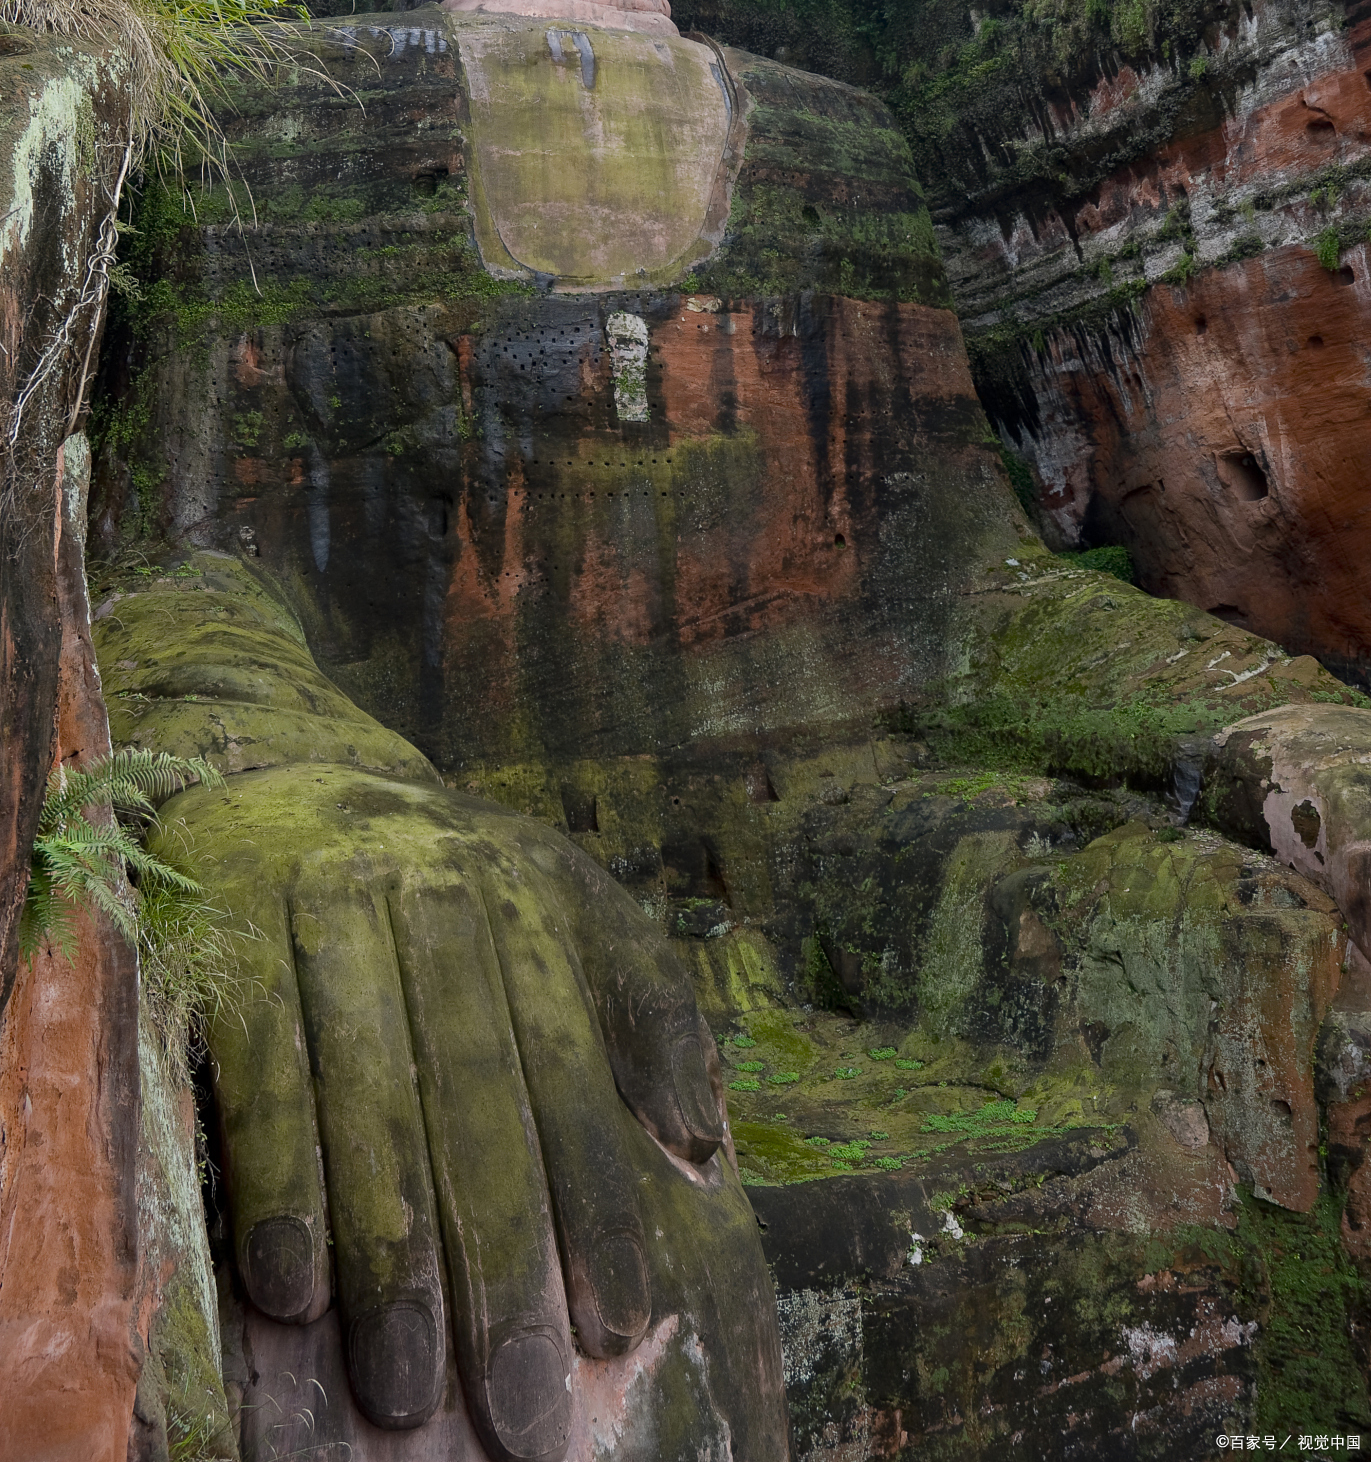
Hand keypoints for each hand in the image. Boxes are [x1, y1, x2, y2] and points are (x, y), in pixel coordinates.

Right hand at [160, 769, 779, 1460]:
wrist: (281, 770)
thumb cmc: (449, 870)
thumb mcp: (567, 897)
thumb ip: (647, 1003)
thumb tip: (701, 1137)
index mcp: (523, 898)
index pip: (568, 1070)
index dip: (596, 1202)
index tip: (621, 1326)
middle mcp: (431, 898)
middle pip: (473, 1101)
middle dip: (499, 1262)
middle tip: (522, 1403)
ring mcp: (322, 914)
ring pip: (367, 1104)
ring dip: (389, 1254)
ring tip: (407, 1388)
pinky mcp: (229, 940)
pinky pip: (259, 1075)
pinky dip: (279, 1180)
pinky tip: (295, 1291)